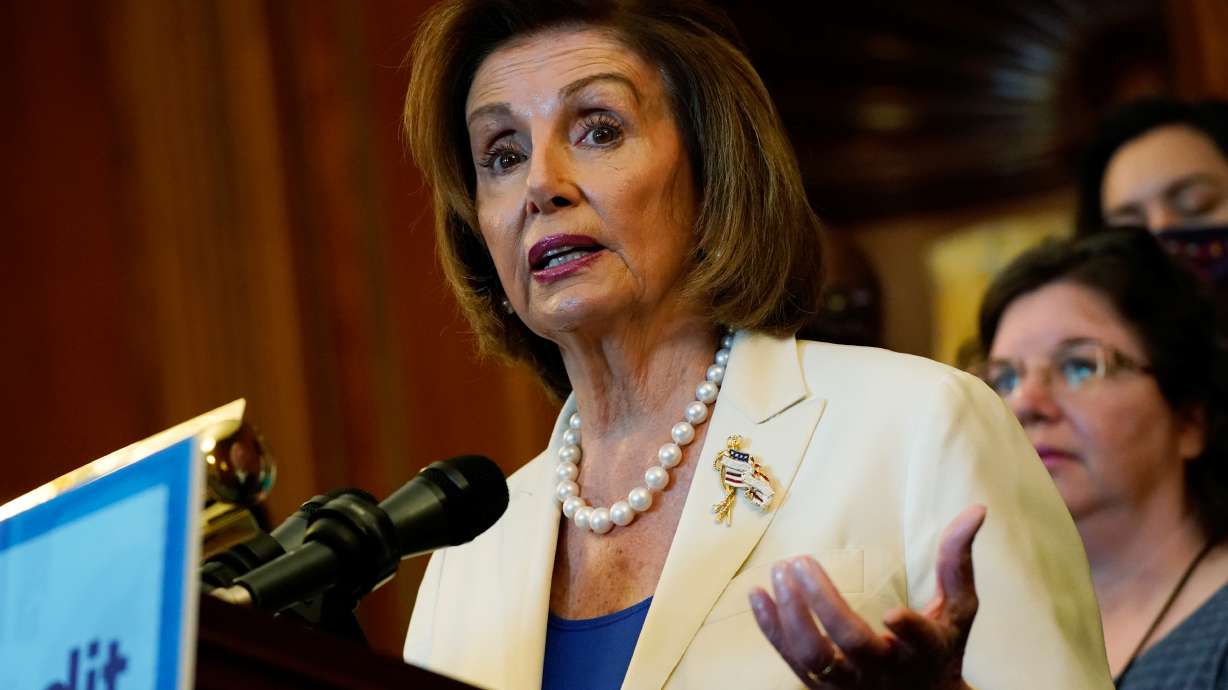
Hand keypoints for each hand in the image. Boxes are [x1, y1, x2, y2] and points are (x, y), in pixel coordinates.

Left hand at [749, 504, 986, 688]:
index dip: (909, 630)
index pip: (921, 642)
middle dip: (823, 603)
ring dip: (791, 613)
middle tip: (800, 560)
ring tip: (778, 570)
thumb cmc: (941, 648)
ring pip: (814, 656)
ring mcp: (851, 684)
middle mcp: (886, 671)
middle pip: (852, 643)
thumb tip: (976, 509)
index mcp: (927, 651)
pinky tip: (756, 593)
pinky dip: (770, 628)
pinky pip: (791, 661)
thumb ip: (958, 561)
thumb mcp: (958, 610)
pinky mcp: (822, 688)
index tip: (894, 613)